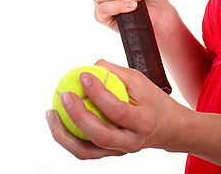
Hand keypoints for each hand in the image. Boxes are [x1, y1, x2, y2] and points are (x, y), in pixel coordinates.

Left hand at [46, 59, 187, 157]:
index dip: (98, 93)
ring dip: (64, 134)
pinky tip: (57, 122)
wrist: (169, 128)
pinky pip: (84, 151)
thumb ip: (116, 72)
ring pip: (86, 151)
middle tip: (63, 95)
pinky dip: (68, 138)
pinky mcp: (109, 154)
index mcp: (143, 121)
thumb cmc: (153, 100)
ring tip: (50, 114)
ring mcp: (119, 151)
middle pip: (100, 135)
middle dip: (78, 116)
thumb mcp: (141, 81)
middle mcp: (131, 141)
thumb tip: (91, 65)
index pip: (118, 110)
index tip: (83, 75)